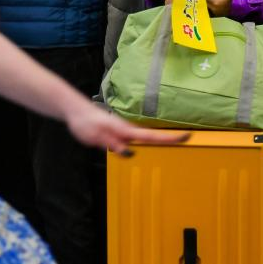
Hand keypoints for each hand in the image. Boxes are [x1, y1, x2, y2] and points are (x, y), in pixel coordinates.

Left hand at [65, 100, 188, 155]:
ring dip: (160, 140)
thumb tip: (130, 153)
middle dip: (170, 139)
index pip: (150, 136)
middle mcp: (126, 130)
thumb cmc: (84, 122)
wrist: (74, 110)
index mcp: (123, 131)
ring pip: (144, 137)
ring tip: (176, 144)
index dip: (168, 138)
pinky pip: (135, 138)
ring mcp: (122, 130)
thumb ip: (112, 144)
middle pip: (152, 136)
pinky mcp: (117, 132)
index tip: (186, 136)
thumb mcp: (96, 136)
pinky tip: (148, 148)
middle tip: (188, 140)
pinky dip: (146, 141)